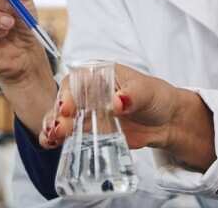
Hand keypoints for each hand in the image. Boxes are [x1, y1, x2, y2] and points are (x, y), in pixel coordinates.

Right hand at [39, 64, 216, 171]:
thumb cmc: (156, 96)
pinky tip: (51, 143)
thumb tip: (118, 101)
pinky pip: (68, 133)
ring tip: (52, 138)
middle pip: (64, 100)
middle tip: (58, 128)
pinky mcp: (89, 130)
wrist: (166, 121)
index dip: (69, 94)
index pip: (77, 80)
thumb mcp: (147, 92)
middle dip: (57, 114)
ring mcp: (87, 112)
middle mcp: (89, 91)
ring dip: (52, 127)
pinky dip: (57, 138)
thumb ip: (132, 95)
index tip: (68, 109)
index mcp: (100, 74)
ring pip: (61, 117)